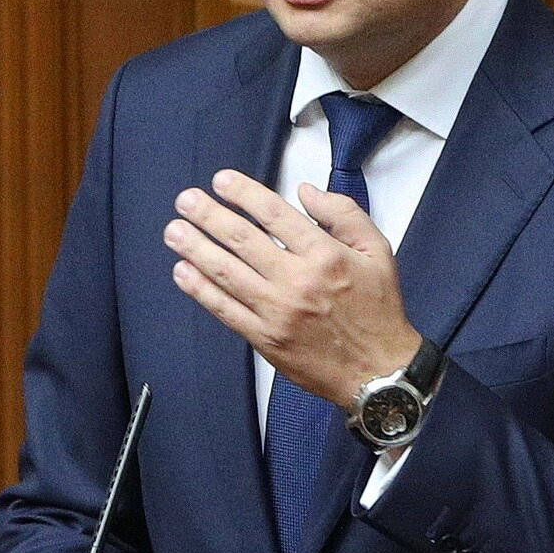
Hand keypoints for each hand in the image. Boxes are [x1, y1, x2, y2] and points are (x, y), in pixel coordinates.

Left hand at [165, 170, 421, 406]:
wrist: (379, 371)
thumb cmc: (378, 310)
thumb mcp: (377, 251)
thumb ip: (343, 214)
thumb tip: (305, 192)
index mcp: (325, 255)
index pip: (274, 214)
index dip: (243, 194)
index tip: (221, 181)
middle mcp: (297, 281)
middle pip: (242, 240)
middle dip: (209, 216)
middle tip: (185, 200)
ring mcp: (278, 312)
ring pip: (227, 273)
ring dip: (196, 249)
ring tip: (174, 231)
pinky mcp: (266, 339)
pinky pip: (226, 310)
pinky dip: (201, 290)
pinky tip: (183, 273)